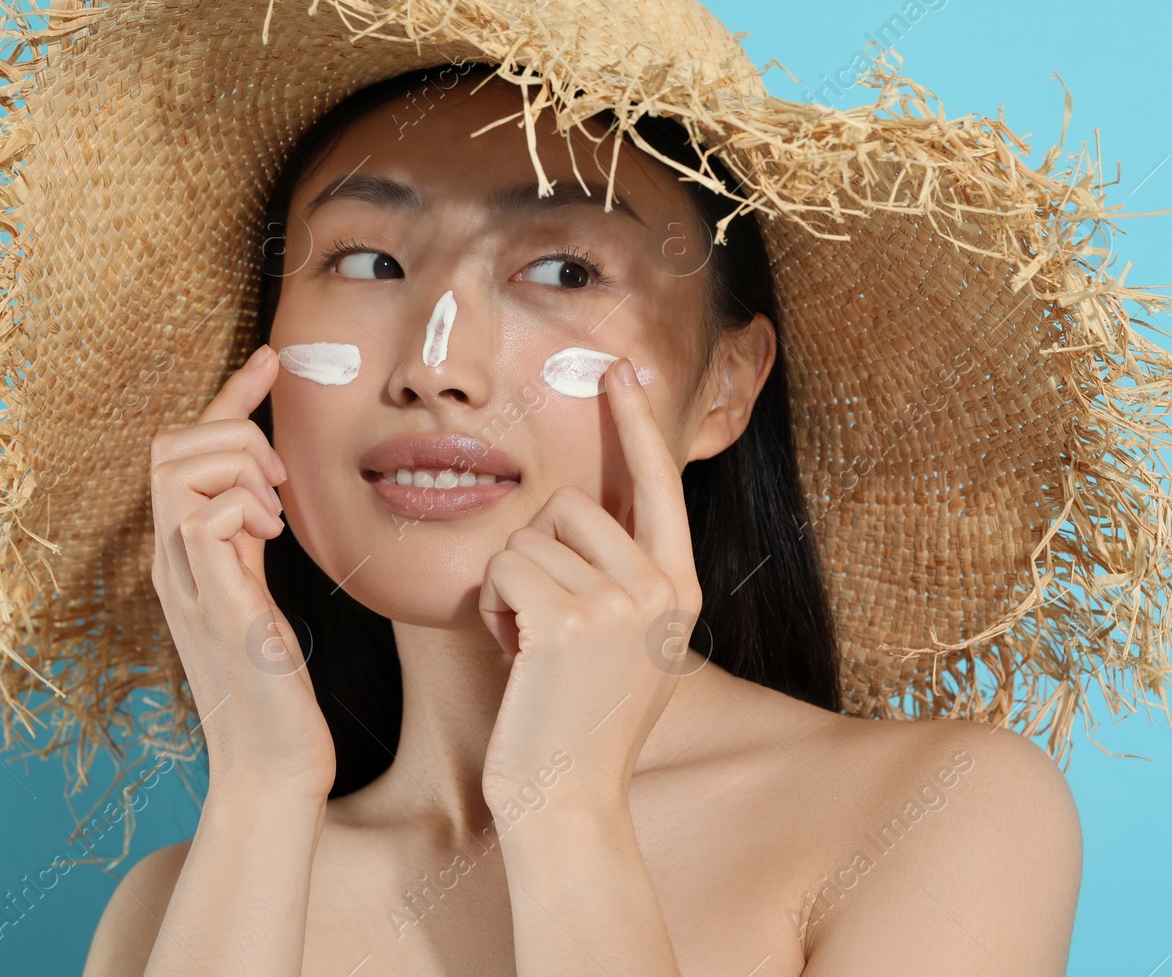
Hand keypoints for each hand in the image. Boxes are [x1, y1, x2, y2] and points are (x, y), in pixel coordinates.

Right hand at [149, 344, 335, 802]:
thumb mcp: (255, 590)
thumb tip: (262, 490)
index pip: (185, 451)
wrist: (271, 761)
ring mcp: (188, 582)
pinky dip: (244, 508)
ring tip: (276, 518)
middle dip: (233, 432)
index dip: (228, 396)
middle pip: (169, 443)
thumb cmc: (270, 683)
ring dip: (241, 469)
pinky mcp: (217, 606)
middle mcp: (173, 560)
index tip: (270, 359)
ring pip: (181, 469)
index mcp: (183, 552)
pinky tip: (272, 541)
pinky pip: (205, 520)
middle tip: (279, 481)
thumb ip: (246, 539)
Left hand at [477, 358, 702, 814]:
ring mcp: (620, 601)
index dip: (636, 424)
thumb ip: (623, 577)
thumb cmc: (582, 722)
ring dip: (509, 585)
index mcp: (680, 588)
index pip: (658, 484)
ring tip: (530, 646)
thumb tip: (583, 508)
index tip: (620, 370)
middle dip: (533, 551)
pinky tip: (513, 652)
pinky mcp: (569, 617)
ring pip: (527, 535)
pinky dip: (491, 606)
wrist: (569, 801)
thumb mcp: (628, 643)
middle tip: (541, 623)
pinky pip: (502, 567)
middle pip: (568, 503)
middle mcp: (661, 586)